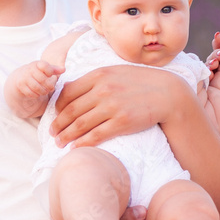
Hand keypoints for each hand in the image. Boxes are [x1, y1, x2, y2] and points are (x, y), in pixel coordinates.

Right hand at [18, 60, 62, 98]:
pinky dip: (36, 95)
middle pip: (42, 79)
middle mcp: (29, 69)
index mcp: (37, 64)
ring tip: (45, 91)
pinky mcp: (20, 85)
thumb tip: (63, 69)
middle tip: (51, 88)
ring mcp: (24, 77)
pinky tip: (37, 93)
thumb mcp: (46, 70)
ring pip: (37, 87)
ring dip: (43, 91)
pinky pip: (31, 93)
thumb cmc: (37, 74)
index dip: (50, 72)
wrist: (21, 77)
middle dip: (49, 86)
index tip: (50, 75)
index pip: (44, 66)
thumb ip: (55, 70)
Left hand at [51, 65, 185, 146]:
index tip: (55, 115)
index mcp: (99, 75)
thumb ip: (95, 79)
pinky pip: (96, 135)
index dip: (57, 107)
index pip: (68, 92)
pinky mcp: (122, 122)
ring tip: (59, 142)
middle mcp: (103, 90)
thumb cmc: (140, 82)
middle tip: (52, 132)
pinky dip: (82, 142)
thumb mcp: (116, 72)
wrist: (167, 93)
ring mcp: (112, 106)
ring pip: (80, 124)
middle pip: (71, 110)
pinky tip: (76, 147)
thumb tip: (72, 88)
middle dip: (58, 124)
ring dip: (66, 135)